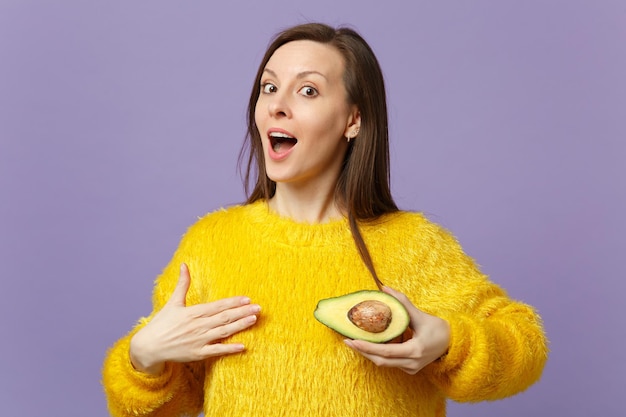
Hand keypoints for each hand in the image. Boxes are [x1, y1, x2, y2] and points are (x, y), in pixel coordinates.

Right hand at [130, 263, 259, 374]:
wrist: (149, 346)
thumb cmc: (161, 324)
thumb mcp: (173, 302)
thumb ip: (182, 284)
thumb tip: (184, 265)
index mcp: (193, 312)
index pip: (218, 306)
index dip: (233, 302)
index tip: (247, 299)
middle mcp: (198, 325)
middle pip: (225, 317)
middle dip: (242, 312)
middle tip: (258, 308)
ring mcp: (199, 340)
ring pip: (224, 332)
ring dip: (240, 325)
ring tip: (254, 319)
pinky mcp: (198, 353)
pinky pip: (217, 351)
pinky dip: (230, 349)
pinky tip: (243, 346)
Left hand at [343, 286, 449, 374]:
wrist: (454, 344)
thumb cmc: (439, 329)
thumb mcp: (421, 315)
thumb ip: (402, 302)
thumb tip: (384, 288)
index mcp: (414, 350)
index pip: (385, 352)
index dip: (367, 347)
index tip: (353, 341)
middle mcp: (412, 363)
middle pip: (381, 360)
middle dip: (362, 351)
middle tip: (347, 341)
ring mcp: (411, 368)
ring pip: (384, 363)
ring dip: (369, 353)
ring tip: (355, 341)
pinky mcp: (410, 369)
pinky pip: (391, 362)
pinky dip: (380, 354)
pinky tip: (371, 345)